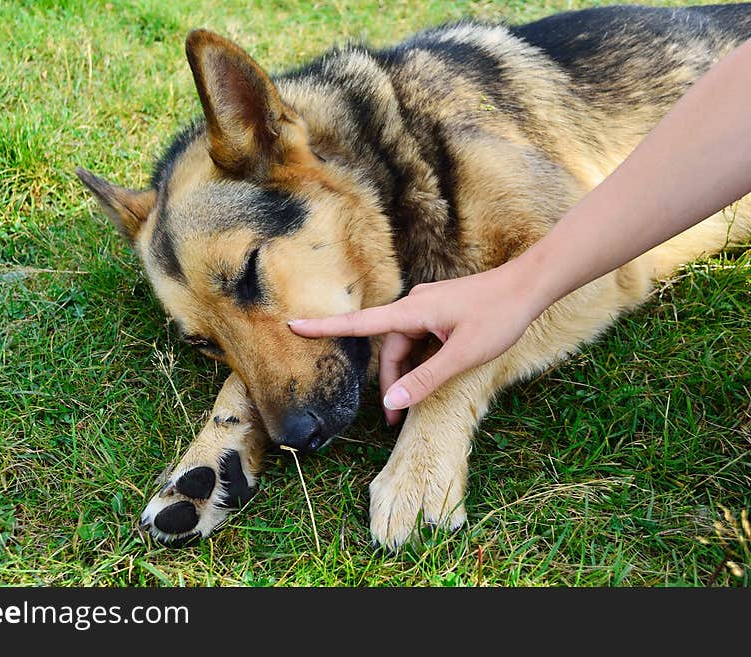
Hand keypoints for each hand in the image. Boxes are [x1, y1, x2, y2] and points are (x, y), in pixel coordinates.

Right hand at [289, 262, 542, 423]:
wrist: (529, 286)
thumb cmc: (499, 316)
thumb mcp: (462, 355)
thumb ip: (425, 379)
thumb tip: (391, 403)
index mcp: (413, 311)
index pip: (360, 323)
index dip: (325, 327)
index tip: (294, 325)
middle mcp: (415, 305)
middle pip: (389, 347)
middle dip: (390, 382)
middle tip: (394, 419)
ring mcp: (429, 307)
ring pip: (406, 345)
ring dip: (407, 373)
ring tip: (415, 404)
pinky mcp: (440, 310)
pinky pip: (420, 338)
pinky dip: (420, 359)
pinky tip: (434, 373)